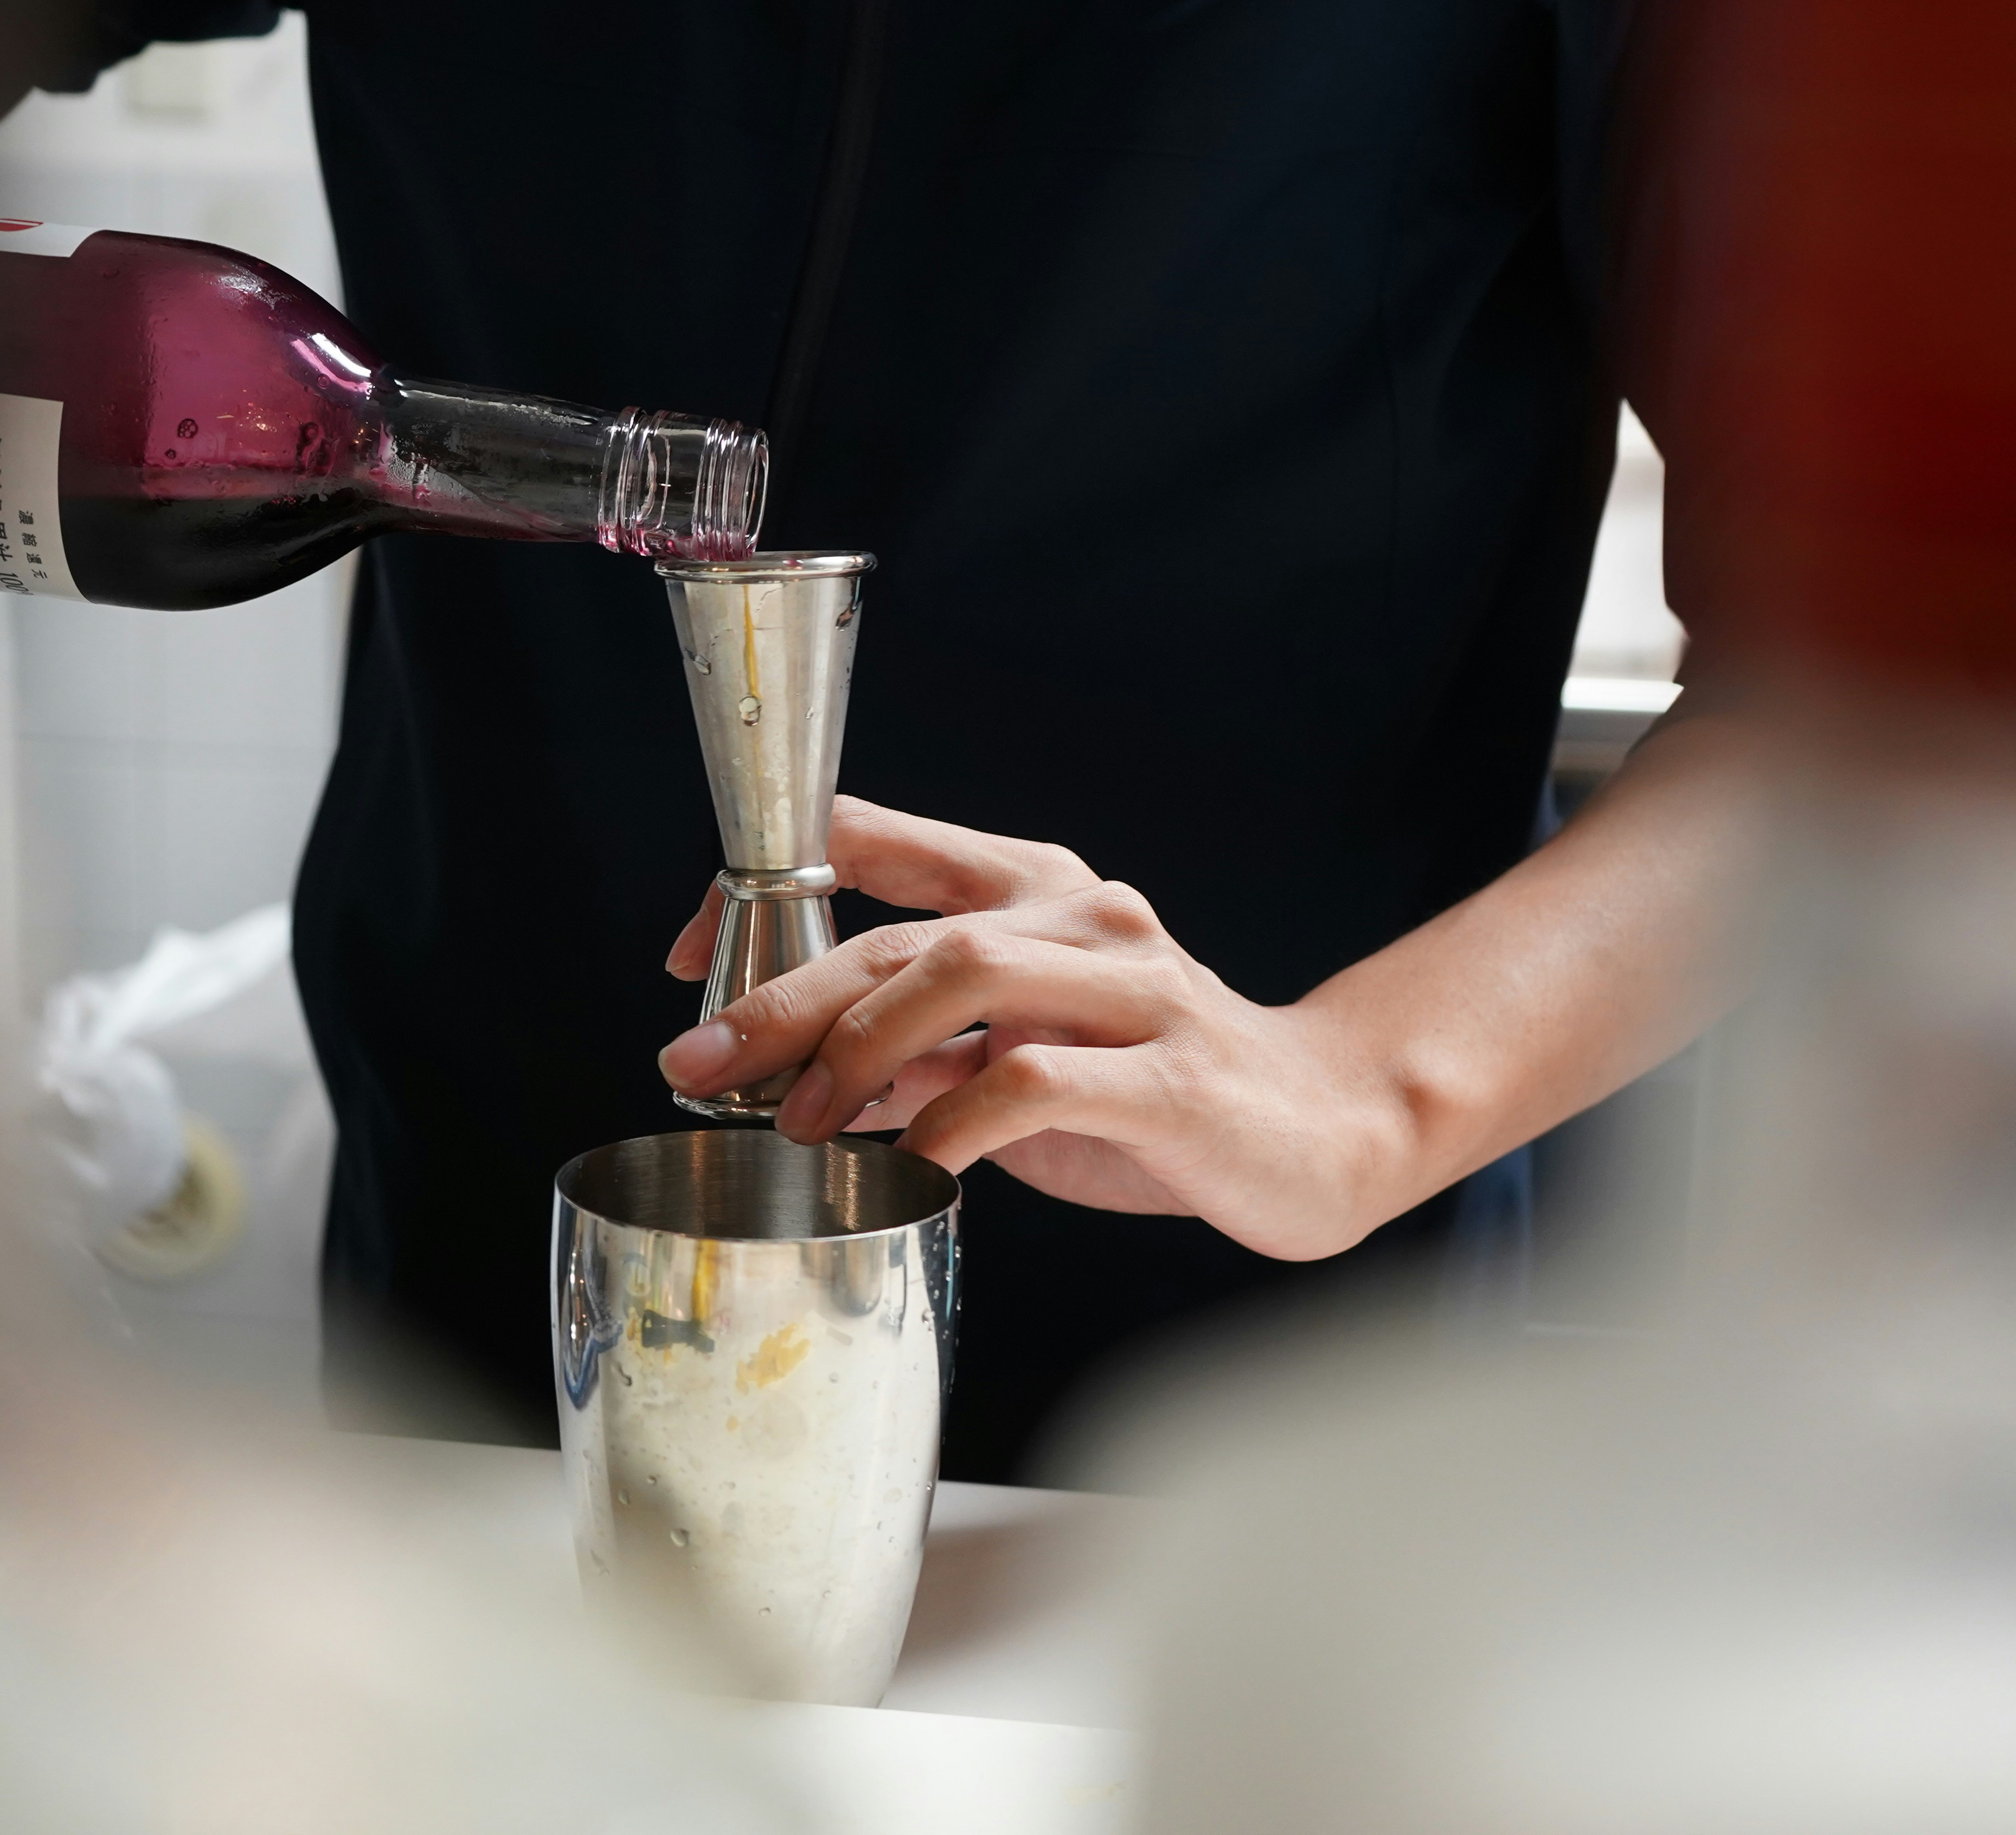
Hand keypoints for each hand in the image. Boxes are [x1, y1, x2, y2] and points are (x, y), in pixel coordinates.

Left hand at [656, 798, 1429, 1260]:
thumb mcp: (1019, 1062)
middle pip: (901, 931)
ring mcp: (1133, 990)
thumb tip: (792, 1080)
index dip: (768, 883)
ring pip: (959, 975)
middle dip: (781, 994)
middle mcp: (1083, 917)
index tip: (687, 956)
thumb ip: (918, 1057)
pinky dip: (946, 1128)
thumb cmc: (1159, 1095)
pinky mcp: (1168, 1075)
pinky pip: (1028, 1083)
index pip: (875, 841)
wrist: (1328, 1128)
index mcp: (1038, 890)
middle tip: (698, 1058)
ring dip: (853, 1052)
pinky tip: (903, 1173)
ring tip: (792, 1123)